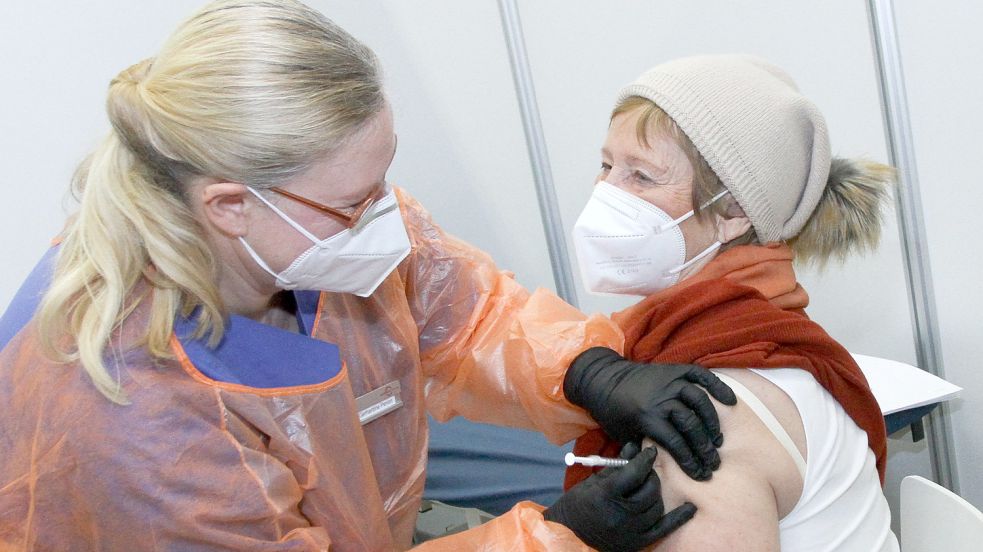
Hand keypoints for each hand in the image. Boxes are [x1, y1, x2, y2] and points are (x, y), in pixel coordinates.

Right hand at [544, 443, 695, 551]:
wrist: (572, 534)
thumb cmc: (580, 503)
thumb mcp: (595, 481)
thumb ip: (617, 466)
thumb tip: (635, 446)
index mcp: (605, 496)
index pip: (633, 474)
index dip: (644, 460)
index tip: (651, 451)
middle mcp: (620, 515)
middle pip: (649, 490)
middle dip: (651, 476)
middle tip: (647, 470)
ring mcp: (631, 531)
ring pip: (657, 507)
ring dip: (656, 493)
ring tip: (650, 486)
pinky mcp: (638, 542)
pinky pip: (664, 529)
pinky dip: (679, 518)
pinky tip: (690, 507)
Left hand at [564, 347, 736, 479]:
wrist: (603, 379)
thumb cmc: (613, 412)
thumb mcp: (623, 434)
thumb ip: (645, 448)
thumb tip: (667, 466)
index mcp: (646, 416)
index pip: (675, 442)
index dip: (689, 461)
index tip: (699, 473)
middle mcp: (661, 398)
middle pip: (691, 425)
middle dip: (704, 448)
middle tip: (713, 463)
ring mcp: (670, 381)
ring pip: (700, 401)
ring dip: (712, 422)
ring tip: (718, 440)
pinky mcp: (675, 369)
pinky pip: (701, 376)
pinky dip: (717, 386)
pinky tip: (730, 401)